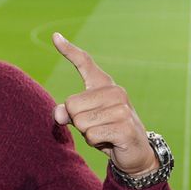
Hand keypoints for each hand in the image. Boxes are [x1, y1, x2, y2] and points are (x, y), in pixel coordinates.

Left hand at [52, 33, 157, 175]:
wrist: (135, 152)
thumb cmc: (105, 130)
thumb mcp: (83, 119)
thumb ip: (67, 112)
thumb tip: (58, 114)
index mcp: (104, 85)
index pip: (84, 63)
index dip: (69, 50)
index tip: (55, 36)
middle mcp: (115, 91)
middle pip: (71, 105)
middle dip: (77, 121)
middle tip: (96, 125)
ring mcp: (122, 108)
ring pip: (80, 122)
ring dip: (87, 133)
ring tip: (103, 132)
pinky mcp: (125, 127)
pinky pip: (91, 135)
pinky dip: (95, 142)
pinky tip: (109, 140)